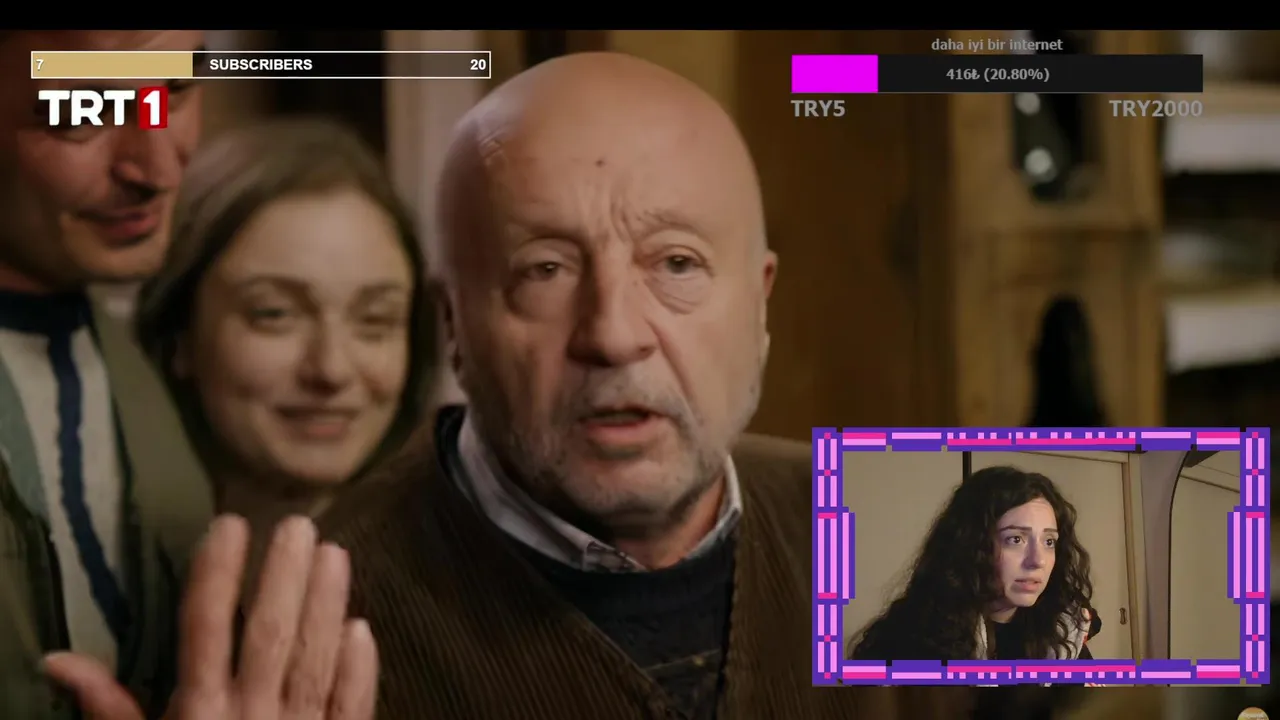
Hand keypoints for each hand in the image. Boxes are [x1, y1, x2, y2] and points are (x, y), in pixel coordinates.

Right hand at [44, 514, 377, 718]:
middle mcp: (250, 718)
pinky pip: (351, 708)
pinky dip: (358, 669)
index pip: (204, 630)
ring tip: (335, 553)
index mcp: (196, 715)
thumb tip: (57, 658)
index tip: (229, 524)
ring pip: (315, 659)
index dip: (217, 575)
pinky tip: (362, 627)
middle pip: (268, 634)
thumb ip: (109, 710)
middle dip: (283, 576)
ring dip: (326, 604)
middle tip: (300, 523)